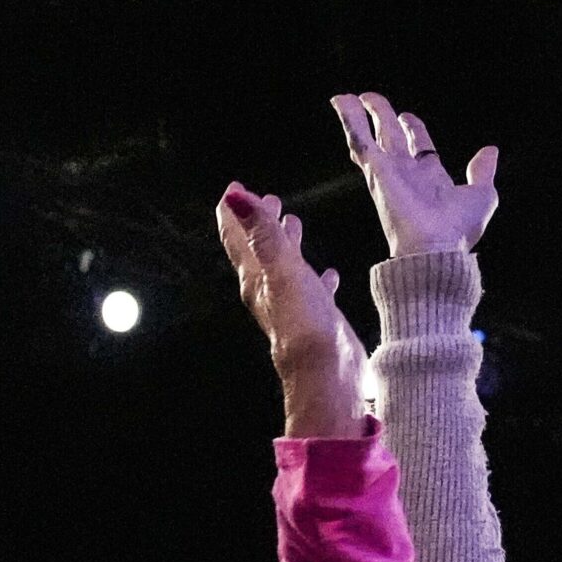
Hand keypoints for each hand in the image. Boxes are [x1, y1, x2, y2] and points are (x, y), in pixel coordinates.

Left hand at [214, 184, 364, 438]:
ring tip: (294, 223)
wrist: (325, 374)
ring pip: (286, 267)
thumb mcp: (282, 271)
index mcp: (256, 278)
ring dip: (288, 244)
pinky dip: (316, 277)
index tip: (233, 188)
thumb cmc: (303, 323)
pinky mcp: (316, 318)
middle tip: (267, 199)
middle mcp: (269, 292)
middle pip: (260, 249)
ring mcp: (292, 306)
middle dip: (261, 223)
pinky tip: (328, 273)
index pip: (239, 239)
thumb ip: (262, 234)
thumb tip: (235, 198)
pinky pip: (314, 290)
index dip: (234, 213)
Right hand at [331, 93, 498, 258]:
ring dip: (356, 115)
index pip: (417, 146)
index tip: (408, 117)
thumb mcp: (482, 194)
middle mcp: (405, 173)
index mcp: (429, 177)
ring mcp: (387, 171)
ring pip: (368, 137)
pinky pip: (359, 139)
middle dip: (381, 117)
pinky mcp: (376, 170)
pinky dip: (350, 119)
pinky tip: (341, 101)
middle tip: (370, 100)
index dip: (413, 129)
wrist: (436, 248)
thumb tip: (489, 151)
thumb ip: (482, 171)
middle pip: (390, 137)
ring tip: (344, 97)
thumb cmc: (458, 230)